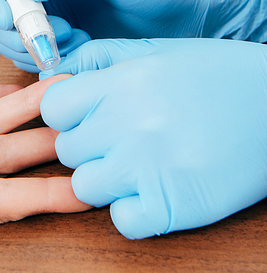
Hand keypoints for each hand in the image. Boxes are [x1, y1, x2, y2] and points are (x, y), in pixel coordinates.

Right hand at [0, 0, 266, 71]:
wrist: (196, 7)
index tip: (9, 17)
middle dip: (14, 30)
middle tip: (57, 35)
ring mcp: (49, 15)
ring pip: (9, 40)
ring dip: (34, 48)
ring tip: (78, 42)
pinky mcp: (65, 45)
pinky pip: (35, 61)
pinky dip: (51, 64)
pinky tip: (84, 54)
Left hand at [40, 37, 266, 238]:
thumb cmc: (219, 74)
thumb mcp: (157, 51)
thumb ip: (102, 58)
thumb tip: (56, 76)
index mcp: (123, 83)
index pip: (53, 108)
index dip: (67, 113)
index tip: (87, 115)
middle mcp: (130, 124)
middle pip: (67, 149)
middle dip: (89, 145)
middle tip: (120, 138)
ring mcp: (150, 168)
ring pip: (87, 187)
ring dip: (107, 179)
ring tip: (139, 163)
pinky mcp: (174, 206)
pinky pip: (121, 221)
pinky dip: (133, 210)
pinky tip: (154, 189)